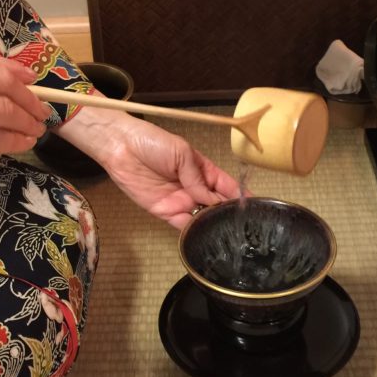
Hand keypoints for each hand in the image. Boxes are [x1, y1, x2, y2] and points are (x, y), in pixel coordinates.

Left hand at [57, 107, 240, 227]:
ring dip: (212, 224)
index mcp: (203, 170)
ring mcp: (180, 201)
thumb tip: (211, 199)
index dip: (240, 196)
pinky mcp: (164, 212)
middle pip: (216, 205)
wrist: (121, 147)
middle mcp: (194, 187)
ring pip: (201, 218)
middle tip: (243, 225)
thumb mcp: (182, 153)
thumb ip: (198, 177)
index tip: (254, 207)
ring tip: (227, 233)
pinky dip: (193, 231)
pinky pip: (182, 225)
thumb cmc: (153, 142)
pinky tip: (204, 234)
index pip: (226, 186)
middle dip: (228, 214)